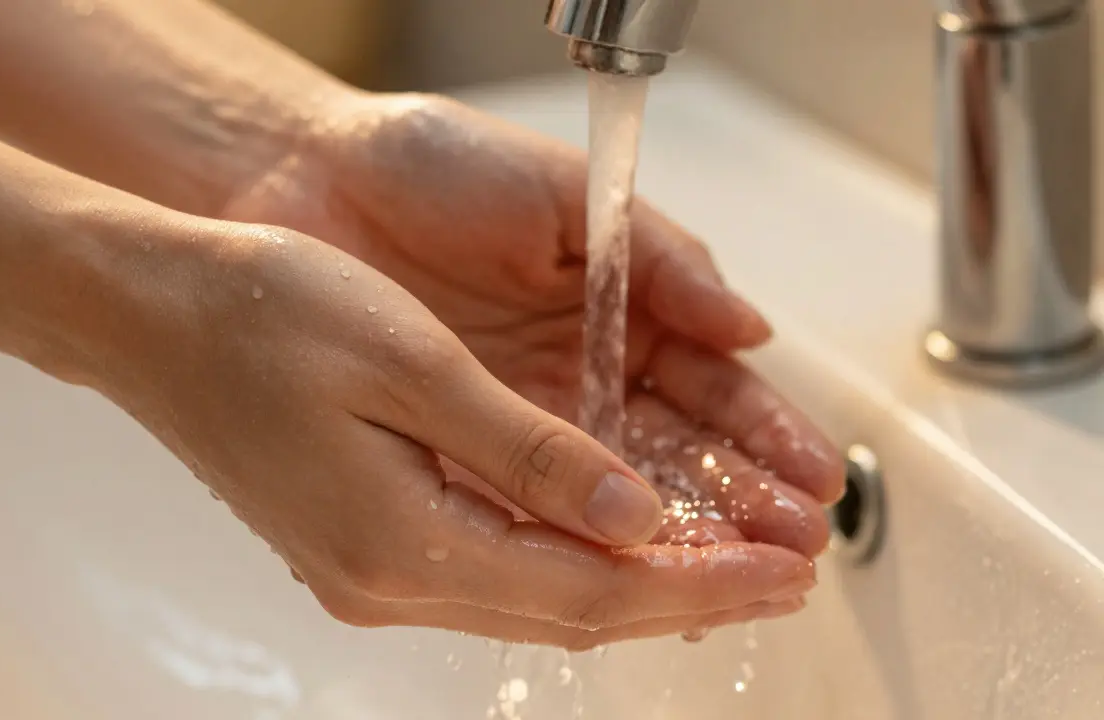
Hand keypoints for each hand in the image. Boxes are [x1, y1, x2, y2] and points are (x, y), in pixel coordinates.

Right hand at [93, 214, 815, 647]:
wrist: (150, 314)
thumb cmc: (263, 314)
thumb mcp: (413, 366)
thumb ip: (528, 454)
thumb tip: (631, 521)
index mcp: (402, 542)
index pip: (589, 591)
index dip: (697, 586)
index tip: (780, 573)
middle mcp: (386, 580)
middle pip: (572, 613)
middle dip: (686, 597)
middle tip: (782, 577)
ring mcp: (369, 571)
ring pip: (536, 599)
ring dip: (636, 584)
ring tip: (724, 562)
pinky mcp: (362, 545)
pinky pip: (494, 572)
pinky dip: (570, 561)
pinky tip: (614, 539)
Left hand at [219, 93, 845, 557]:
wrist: (308, 177)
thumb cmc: (433, 165)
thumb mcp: (563, 195)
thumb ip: (661, 261)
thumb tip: (750, 328)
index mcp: (618, 310)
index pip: (709, 390)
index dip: (763, 437)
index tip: (814, 481)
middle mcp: (578, 377)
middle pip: (676, 456)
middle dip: (740, 505)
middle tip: (794, 547)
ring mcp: (522, 418)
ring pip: (616, 493)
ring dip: (681, 537)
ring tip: (742, 574)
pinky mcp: (461, 447)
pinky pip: (533, 507)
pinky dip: (587, 540)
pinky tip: (638, 567)